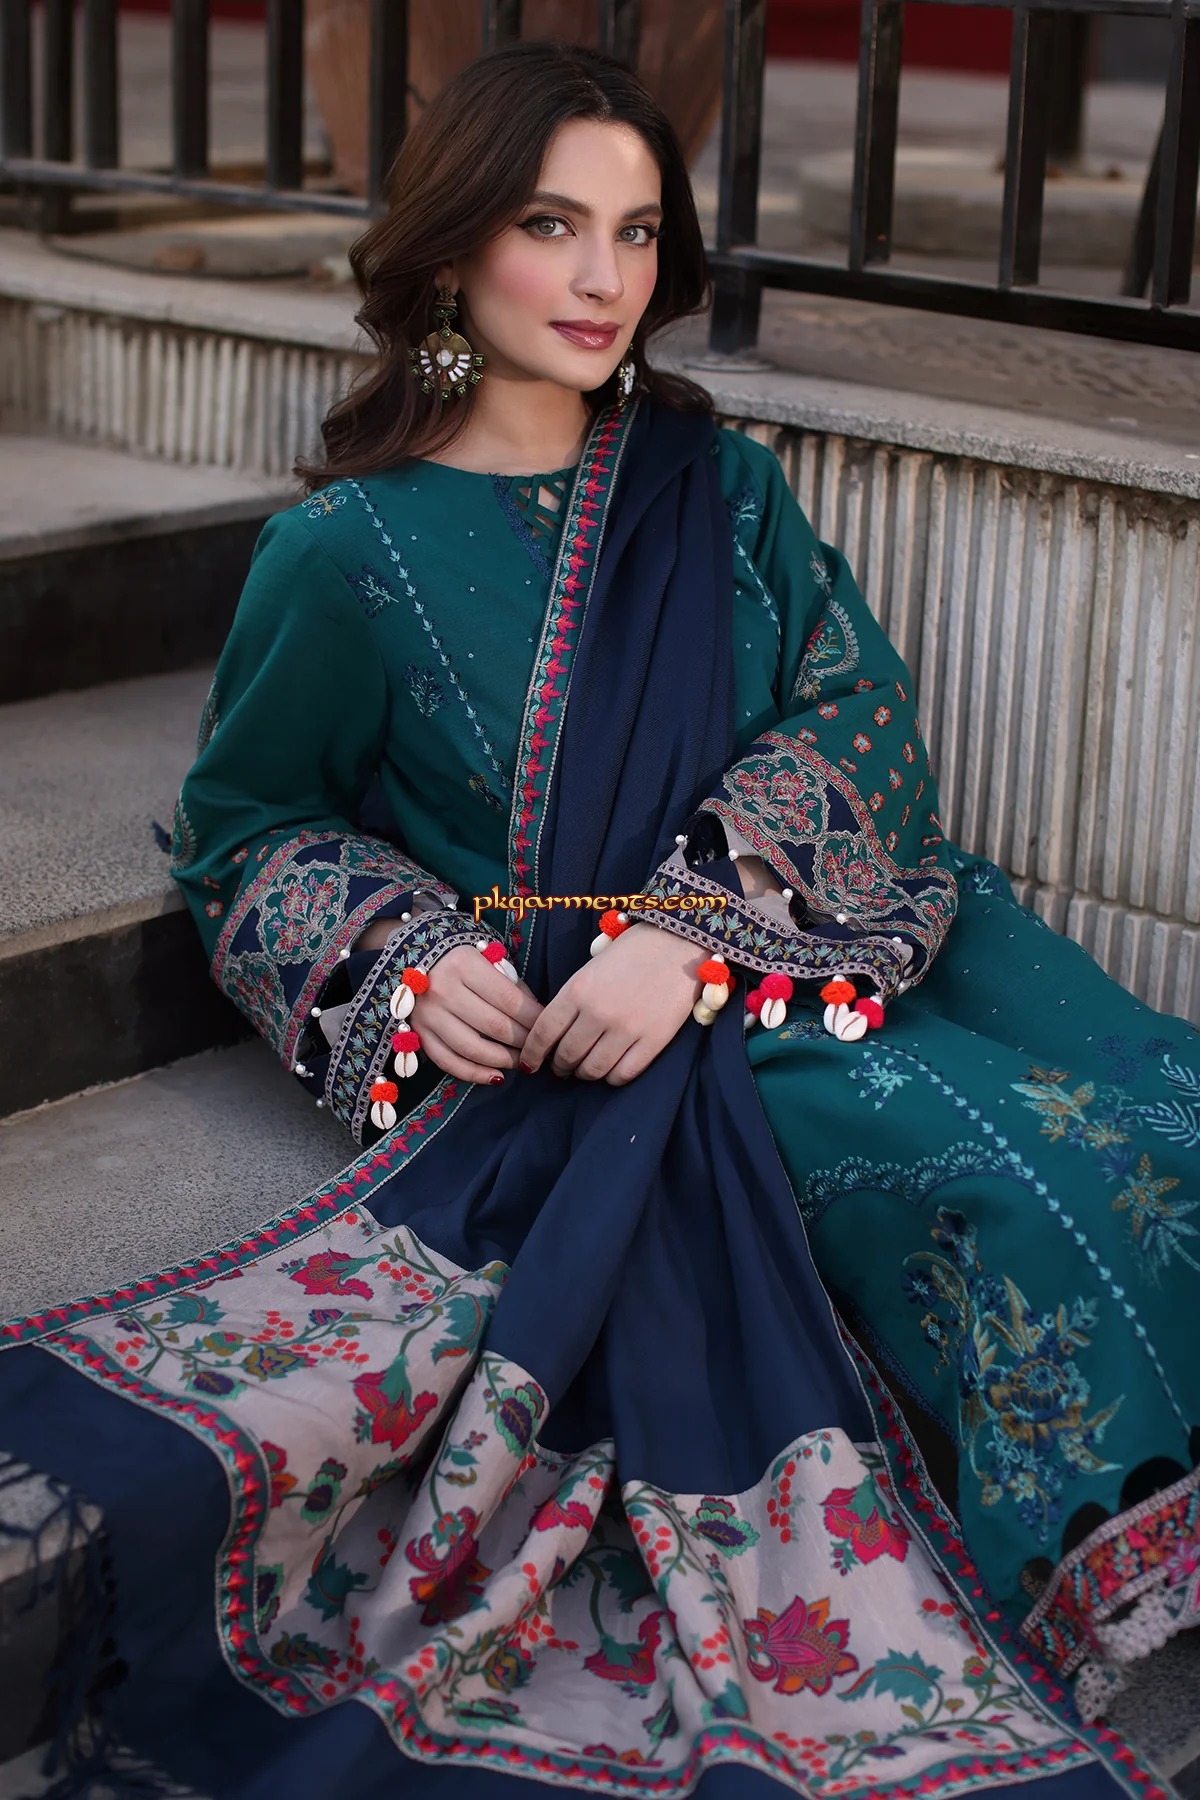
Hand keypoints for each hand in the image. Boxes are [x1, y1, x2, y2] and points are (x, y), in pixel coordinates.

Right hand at [415, 945, 543, 1084]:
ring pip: (472, 1048)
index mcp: (464, 965)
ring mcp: (428, 1015)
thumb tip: (536, 1015)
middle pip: (494, 1026)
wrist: (410, 959)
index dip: (533, 1018)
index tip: (548, 1026)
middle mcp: (443, 990)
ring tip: (521, 1061)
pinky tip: (496, 1076)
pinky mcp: (419, 1033)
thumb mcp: (485, 959)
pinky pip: (449, 1061)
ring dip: (503, 1060)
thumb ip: (510, 984)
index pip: (509, 1000)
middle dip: (523, 1041)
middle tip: (539, 1048)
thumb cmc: (459, 960)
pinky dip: (475, 1074)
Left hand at [518, 923, 701, 1085]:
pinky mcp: (653, 1041)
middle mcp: (598, 1013)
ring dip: (583, 1074)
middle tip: (560, 1067)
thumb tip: (554, 1033)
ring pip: (592, 1070)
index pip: (544, 1032)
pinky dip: (611, 1078)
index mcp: (578, 990)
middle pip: (566, 1055)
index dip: (532, 1053)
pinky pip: (623, 1074)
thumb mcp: (590, 969)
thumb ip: (572, 1000)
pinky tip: (609, 1070)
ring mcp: (626, 1029)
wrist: (678, 943)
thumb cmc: (631, 953)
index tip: (529, 1063)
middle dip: (559, 1066)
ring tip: (583, 1070)